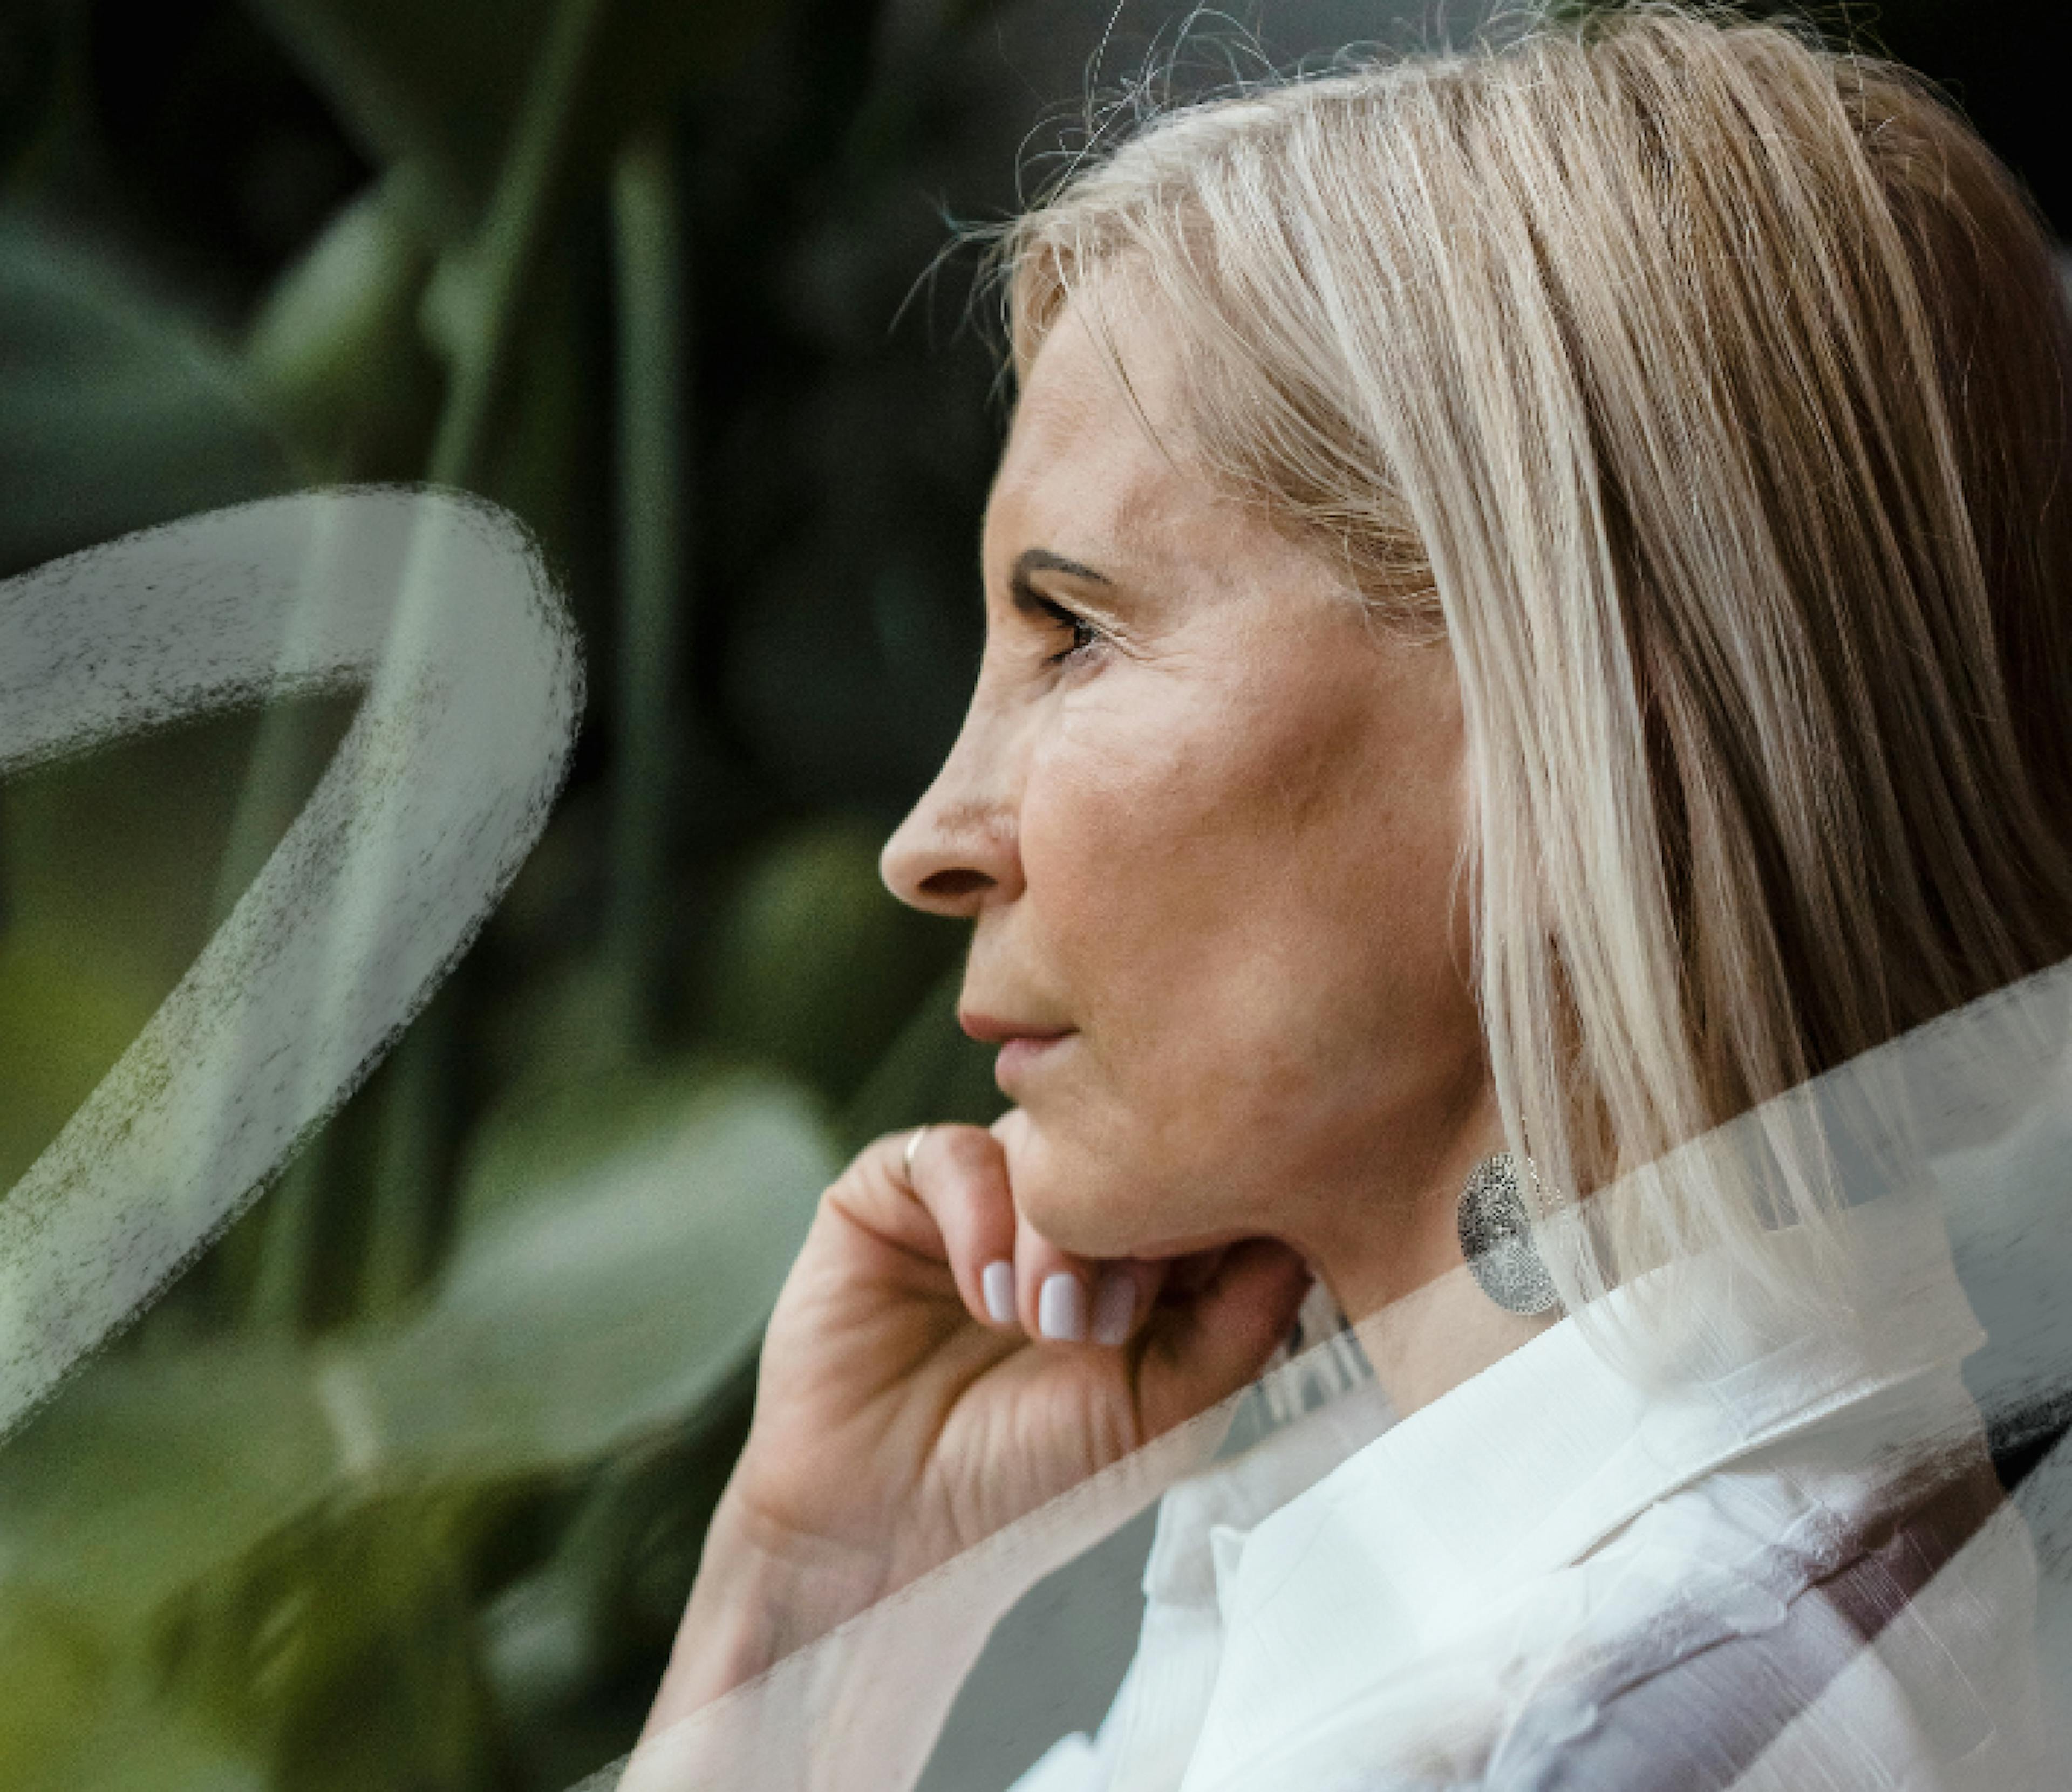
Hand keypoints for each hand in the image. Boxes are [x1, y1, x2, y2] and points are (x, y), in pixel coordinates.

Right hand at [649, 1111, 1310, 1723]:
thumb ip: (1246, 1316)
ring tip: (1048, 1329)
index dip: (1211, 1200)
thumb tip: (1306, 1227)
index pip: (1194, 1167)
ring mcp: (973, 1196)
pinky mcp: (888, 1195)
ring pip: (1038, 1137)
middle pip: (1120, 1138)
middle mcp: (1055, 1208)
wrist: (892, 1539)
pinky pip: (949, 1151)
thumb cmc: (1036, 1483)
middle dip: (1134, 1215)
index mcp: (1132, 1248)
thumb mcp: (1171, 1407)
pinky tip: (986, 1301)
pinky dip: (978, 1217)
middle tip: (1120, 1317)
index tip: (1207, 1271)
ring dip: (1054, 1228)